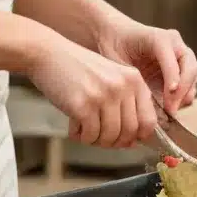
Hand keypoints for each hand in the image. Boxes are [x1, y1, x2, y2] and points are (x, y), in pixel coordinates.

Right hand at [26, 32, 158, 147]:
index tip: (125, 141)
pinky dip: (81, 136)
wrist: (48, 54)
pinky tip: (73, 126)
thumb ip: (124, 103)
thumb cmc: (77, 69)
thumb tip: (133, 141)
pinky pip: (90, 135)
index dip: (137, 137)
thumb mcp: (110, 78)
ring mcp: (104, 95)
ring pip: (110, 137)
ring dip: (96, 140)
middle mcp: (122, 86)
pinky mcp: (84, 105)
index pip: (149, 121)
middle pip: (129, 133)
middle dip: (114, 142)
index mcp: (133, 79)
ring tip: (84, 131)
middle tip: (99, 137)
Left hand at [96, 17, 196, 115]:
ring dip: (184, 95)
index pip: (173, 58)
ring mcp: (179, 56)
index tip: (170, 94)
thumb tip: (144, 103)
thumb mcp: (116, 61)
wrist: (113, 36)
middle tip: (170, 109)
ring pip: (193, 77)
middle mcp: (174, 44)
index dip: (173, 77)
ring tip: (169, 111)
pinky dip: (182, 97)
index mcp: (159, 38)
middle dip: (183, 89)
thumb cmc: (113, 46)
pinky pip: (188, 84)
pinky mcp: (179, 69)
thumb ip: (131, 79)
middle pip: (191, 67)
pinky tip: (168, 108)